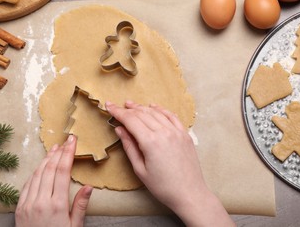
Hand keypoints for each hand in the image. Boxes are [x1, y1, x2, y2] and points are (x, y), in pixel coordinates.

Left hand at [15, 135, 92, 226]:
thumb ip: (80, 205)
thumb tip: (88, 186)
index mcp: (57, 205)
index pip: (62, 172)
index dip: (68, 154)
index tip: (72, 141)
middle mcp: (40, 201)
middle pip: (49, 169)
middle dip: (58, 152)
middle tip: (65, 141)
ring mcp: (27, 204)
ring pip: (37, 174)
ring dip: (46, 159)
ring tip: (54, 149)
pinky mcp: (19, 208)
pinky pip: (27, 184)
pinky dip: (35, 172)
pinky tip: (41, 167)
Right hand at [106, 101, 233, 226]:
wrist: (189, 193)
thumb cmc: (163, 186)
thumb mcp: (140, 169)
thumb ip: (129, 146)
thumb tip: (120, 129)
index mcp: (150, 142)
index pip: (130, 120)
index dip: (118, 112)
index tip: (109, 106)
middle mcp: (164, 132)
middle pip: (142, 114)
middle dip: (128, 109)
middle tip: (117, 106)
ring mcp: (176, 132)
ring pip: (156, 112)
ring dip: (142, 107)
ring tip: (131, 105)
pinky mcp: (185, 134)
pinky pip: (171, 116)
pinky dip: (161, 109)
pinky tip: (154, 107)